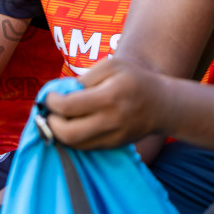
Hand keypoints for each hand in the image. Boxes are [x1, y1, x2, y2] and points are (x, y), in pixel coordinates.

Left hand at [42, 56, 168, 149]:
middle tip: (50, 112)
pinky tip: (72, 125)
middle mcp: (111, 121)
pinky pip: (85, 147)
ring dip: (59, 133)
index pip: (69, 106)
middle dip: (51, 123)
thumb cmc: (135, 80)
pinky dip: (73, 139)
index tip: (50, 97)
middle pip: (68, 133)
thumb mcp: (112, 65)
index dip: (52, 102)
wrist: (163, 106)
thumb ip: (86, 77)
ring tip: (58, 119)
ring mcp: (113, 137)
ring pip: (75, 145)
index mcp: (109, 96)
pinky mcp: (113, 146)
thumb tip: (63, 92)